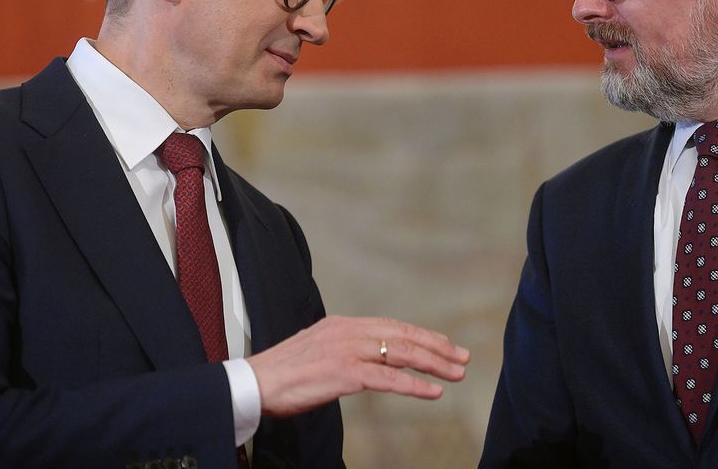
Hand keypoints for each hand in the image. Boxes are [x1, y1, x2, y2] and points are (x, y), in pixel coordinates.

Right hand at [246, 315, 469, 416]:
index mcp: (344, 324)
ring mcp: (347, 351)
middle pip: (404, 336)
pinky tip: (433, 393)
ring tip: (456, 374)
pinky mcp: (344, 374)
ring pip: (401, 354)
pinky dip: (414, 385)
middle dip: (437, 347)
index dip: (423, 335)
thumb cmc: (284, 374)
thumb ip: (346, 351)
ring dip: (434, 364)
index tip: (446, 345)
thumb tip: (372, 361)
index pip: (393, 326)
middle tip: (463, 358)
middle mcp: (349, 332)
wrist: (254, 383)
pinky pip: (388, 379)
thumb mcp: (319, 351)